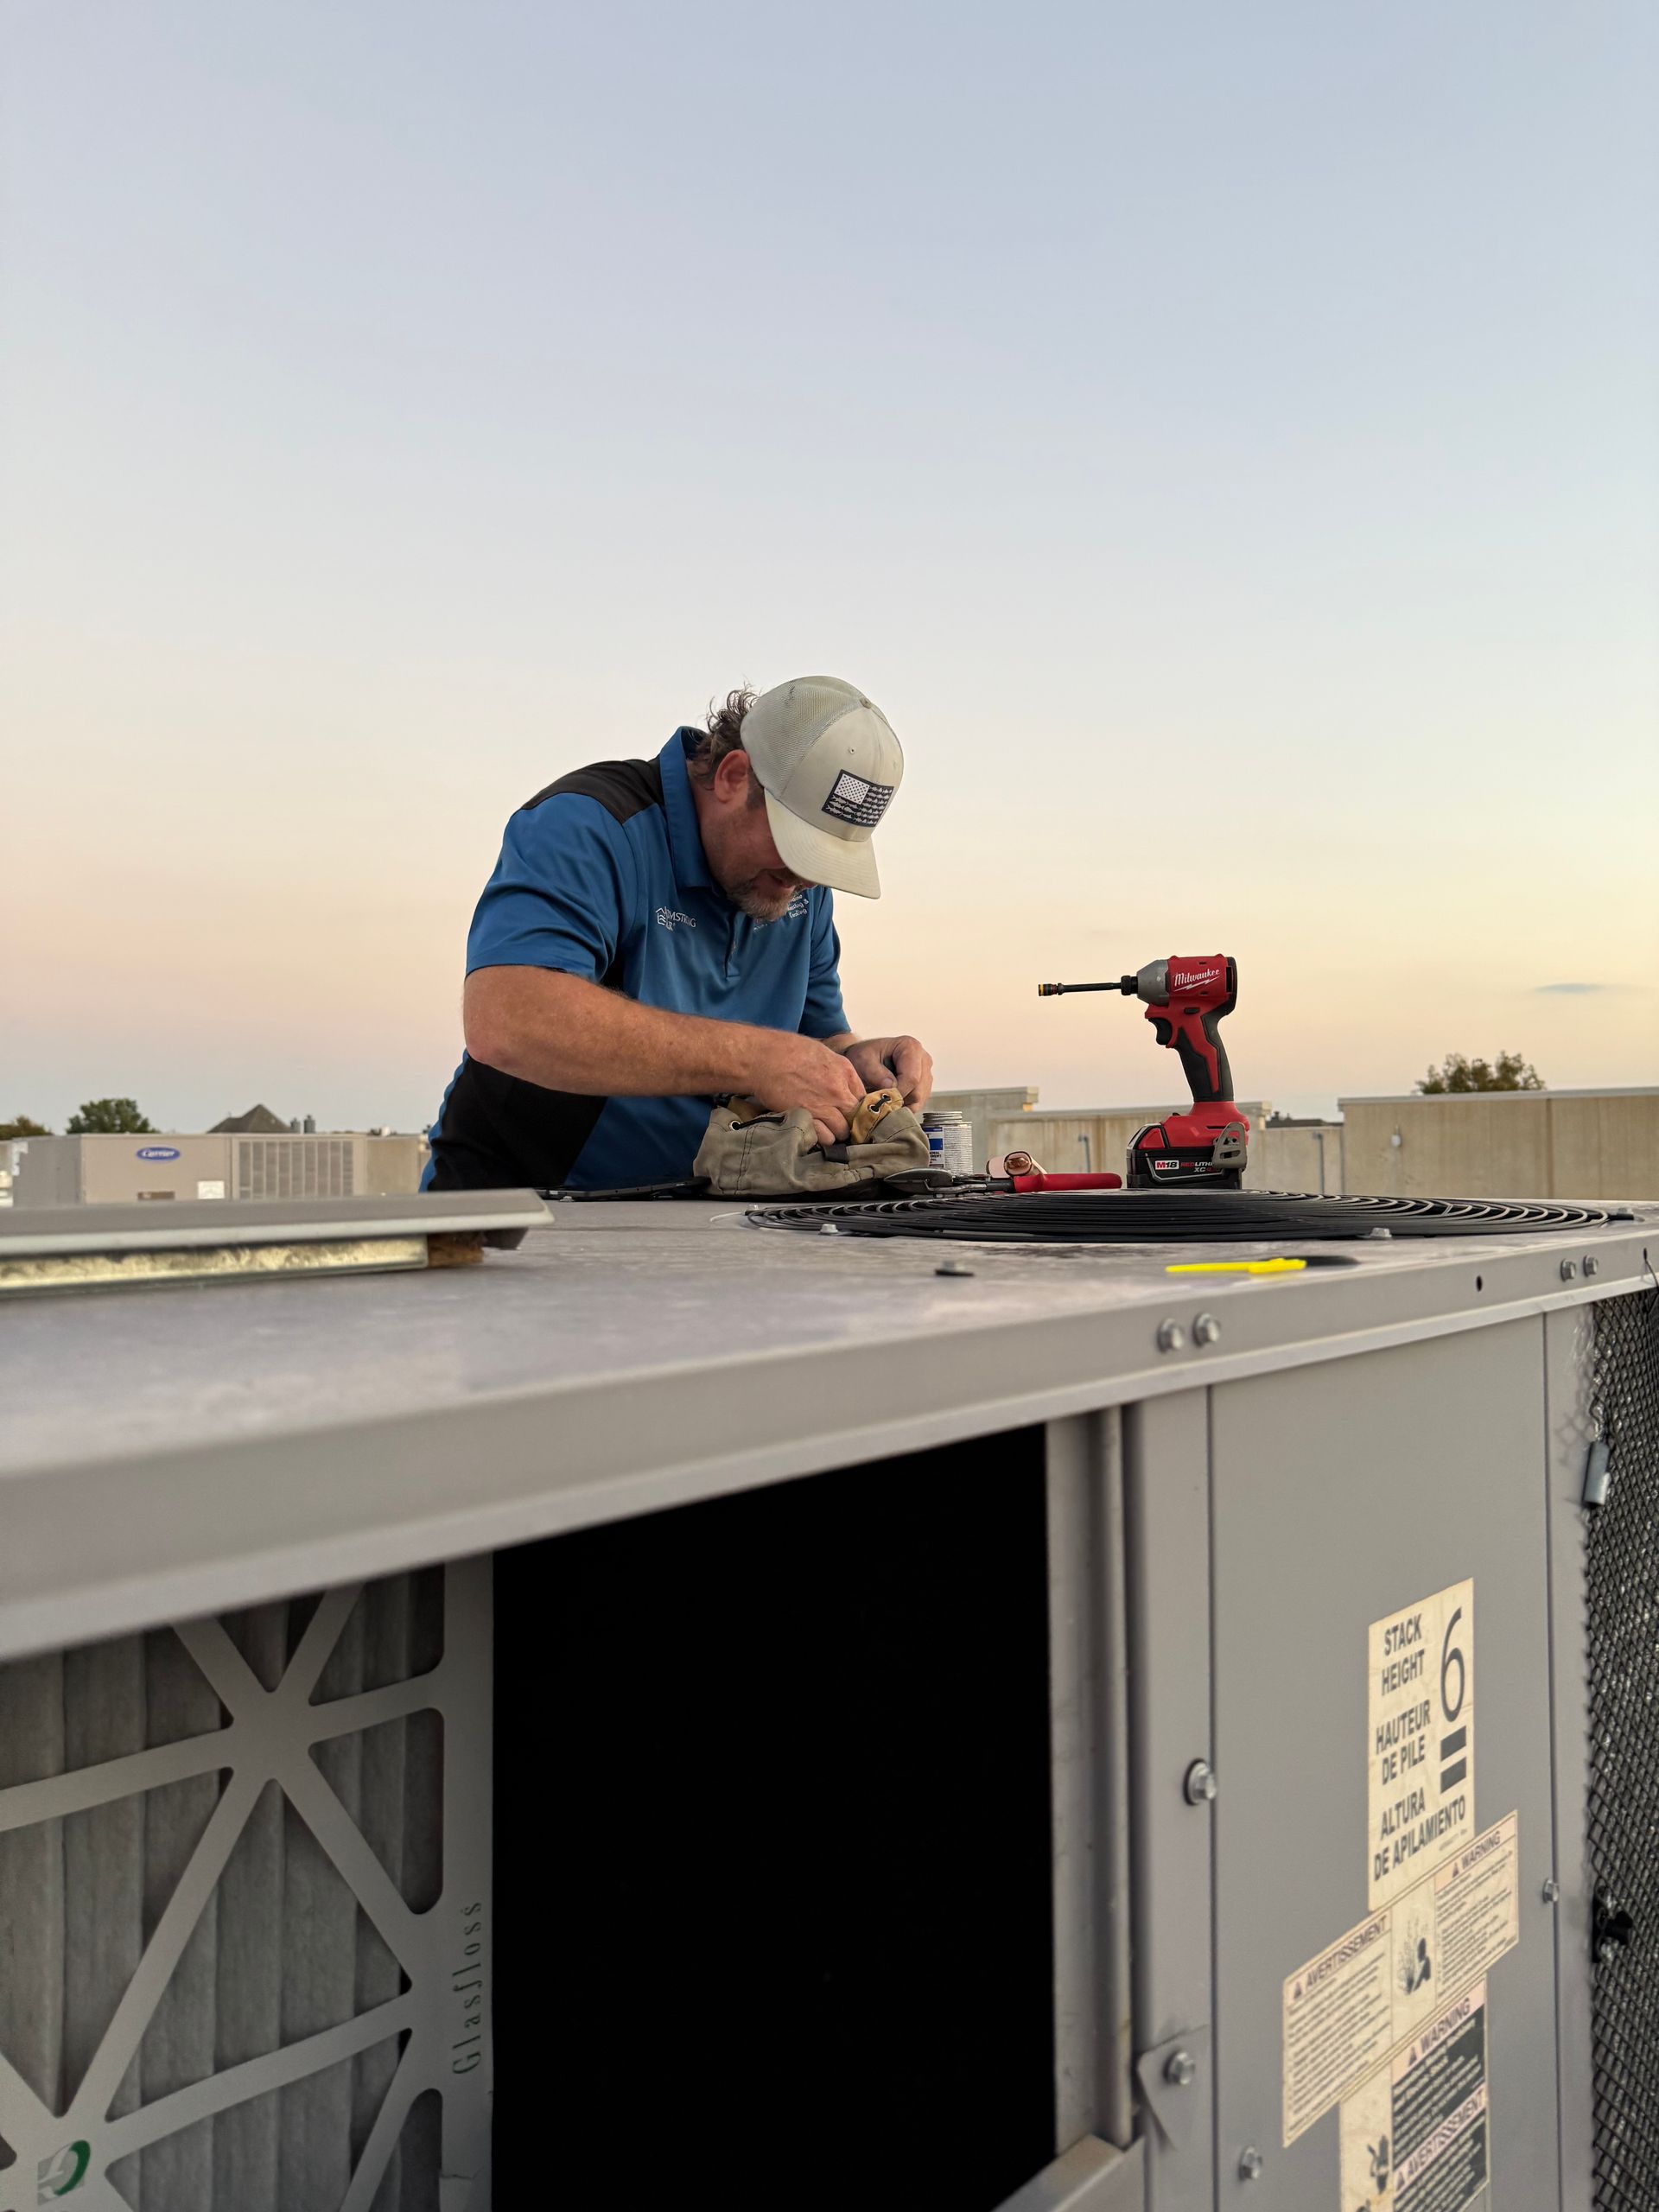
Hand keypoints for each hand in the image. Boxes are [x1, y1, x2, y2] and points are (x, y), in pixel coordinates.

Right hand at [747, 1031, 866, 1149]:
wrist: (763, 1058)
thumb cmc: (787, 1050)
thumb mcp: (822, 1053)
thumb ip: (837, 1070)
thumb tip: (844, 1086)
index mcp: (844, 1070)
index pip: (863, 1098)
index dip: (856, 1107)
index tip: (848, 1111)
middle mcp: (838, 1090)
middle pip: (856, 1117)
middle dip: (848, 1121)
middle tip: (837, 1122)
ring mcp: (824, 1106)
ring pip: (842, 1131)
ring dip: (835, 1132)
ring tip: (825, 1128)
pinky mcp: (807, 1117)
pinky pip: (825, 1137)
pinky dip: (821, 1137)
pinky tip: (814, 1131)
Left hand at [843, 1034, 933, 1111]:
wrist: (866, 1059)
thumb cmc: (864, 1057)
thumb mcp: (863, 1061)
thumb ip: (875, 1073)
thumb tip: (890, 1087)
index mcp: (911, 1047)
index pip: (912, 1078)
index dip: (897, 1093)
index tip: (882, 1099)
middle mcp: (923, 1059)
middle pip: (918, 1091)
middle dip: (898, 1100)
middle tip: (880, 1101)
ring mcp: (926, 1073)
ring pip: (919, 1099)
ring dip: (901, 1104)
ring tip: (884, 1099)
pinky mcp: (924, 1086)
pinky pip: (918, 1103)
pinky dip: (904, 1106)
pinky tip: (891, 1101)